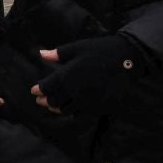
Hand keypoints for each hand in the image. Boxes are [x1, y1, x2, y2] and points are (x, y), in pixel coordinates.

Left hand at [32, 34, 147, 113]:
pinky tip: (71, 110)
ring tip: (53, 107)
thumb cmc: (101, 50)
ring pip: (67, 110)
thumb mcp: (78, 48)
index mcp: (67, 75)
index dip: (38, 90)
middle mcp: (75, 90)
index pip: (47, 87)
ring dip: (57, 108)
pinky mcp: (100, 106)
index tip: (34, 91)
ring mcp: (88, 100)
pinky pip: (82, 115)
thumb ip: (58, 54)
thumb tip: (41, 54)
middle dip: (45, 101)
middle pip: (54, 101)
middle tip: (40, 101)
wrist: (128, 59)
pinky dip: (74, 114)